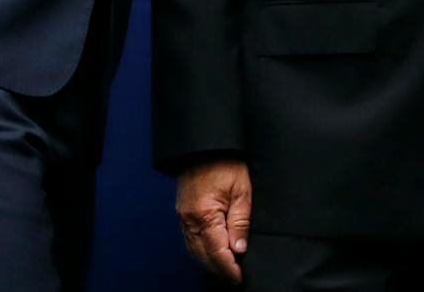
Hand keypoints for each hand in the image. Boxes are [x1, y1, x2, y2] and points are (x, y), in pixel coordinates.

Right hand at [176, 158, 251, 283]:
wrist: (204, 145)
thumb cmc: (225, 163)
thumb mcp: (242, 191)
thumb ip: (240, 222)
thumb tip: (239, 249)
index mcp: (205, 214)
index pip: (217, 252)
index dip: (229, 269)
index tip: (239, 278)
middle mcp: (190, 219)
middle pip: (203, 256)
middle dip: (219, 270)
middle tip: (235, 279)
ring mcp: (183, 216)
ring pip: (194, 250)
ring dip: (209, 263)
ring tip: (226, 270)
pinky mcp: (182, 212)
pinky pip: (189, 239)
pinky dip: (200, 251)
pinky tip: (211, 254)